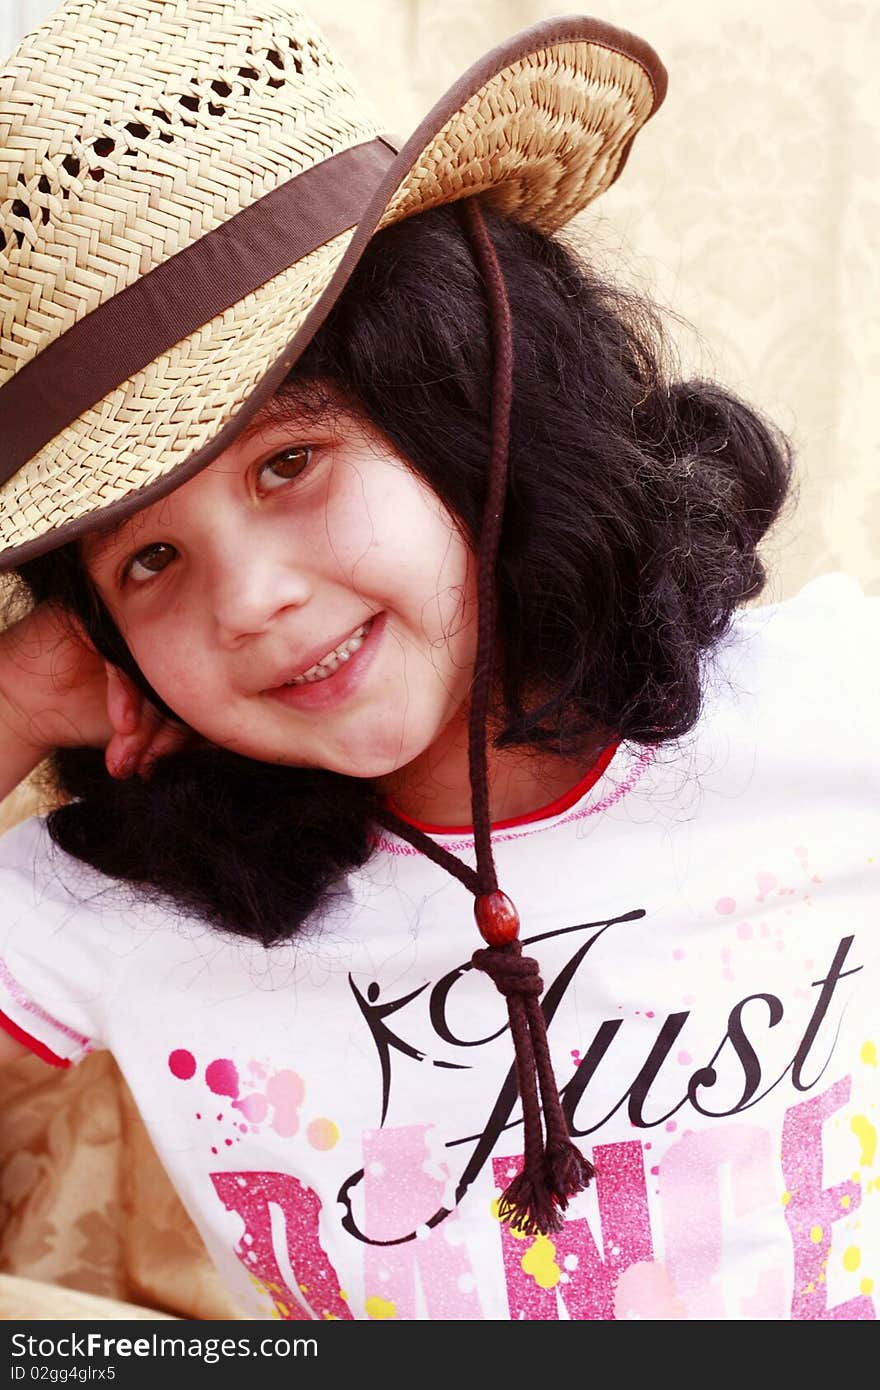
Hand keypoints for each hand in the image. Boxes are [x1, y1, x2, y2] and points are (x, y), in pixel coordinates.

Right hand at [0, 604, 192, 778]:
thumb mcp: (146, 732)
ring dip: (145, 720)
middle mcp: (162, 636)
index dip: (189, 731)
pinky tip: (121, 724)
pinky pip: (125, 653)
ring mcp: (133, 623)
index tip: (165, 762)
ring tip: (129, 754)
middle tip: (149, 762)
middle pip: (183, 680)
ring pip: (156, 669)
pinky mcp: (101, 617)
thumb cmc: (91, 716)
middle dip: (166, 731)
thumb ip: (182, 731)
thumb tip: (220, 742)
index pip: (201, 690)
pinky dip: (125, 694)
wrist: (31, 708)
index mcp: (182, 658)